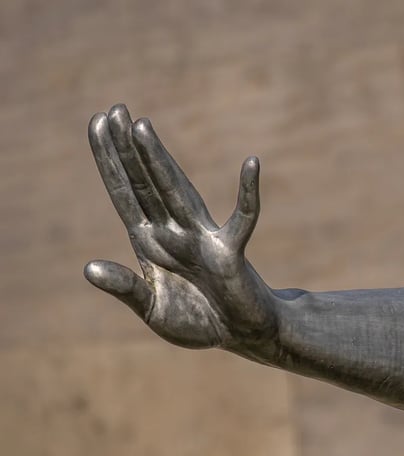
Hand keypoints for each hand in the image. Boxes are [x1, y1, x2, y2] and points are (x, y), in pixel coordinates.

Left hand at [85, 104, 276, 349]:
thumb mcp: (153, 310)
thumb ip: (126, 288)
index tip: (98, 124)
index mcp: (151, 244)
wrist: (240, 334)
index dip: (110, 162)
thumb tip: (89, 267)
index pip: (125, 195)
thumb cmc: (199, 321)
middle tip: (115, 109)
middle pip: (145, 183)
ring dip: (158, 161)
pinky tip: (251, 165)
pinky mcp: (230, 252)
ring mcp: (202, 239)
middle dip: (127, 149)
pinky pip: (243, 218)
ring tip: (140, 125)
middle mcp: (174, 233)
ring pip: (177, 192)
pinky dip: (248, 193)